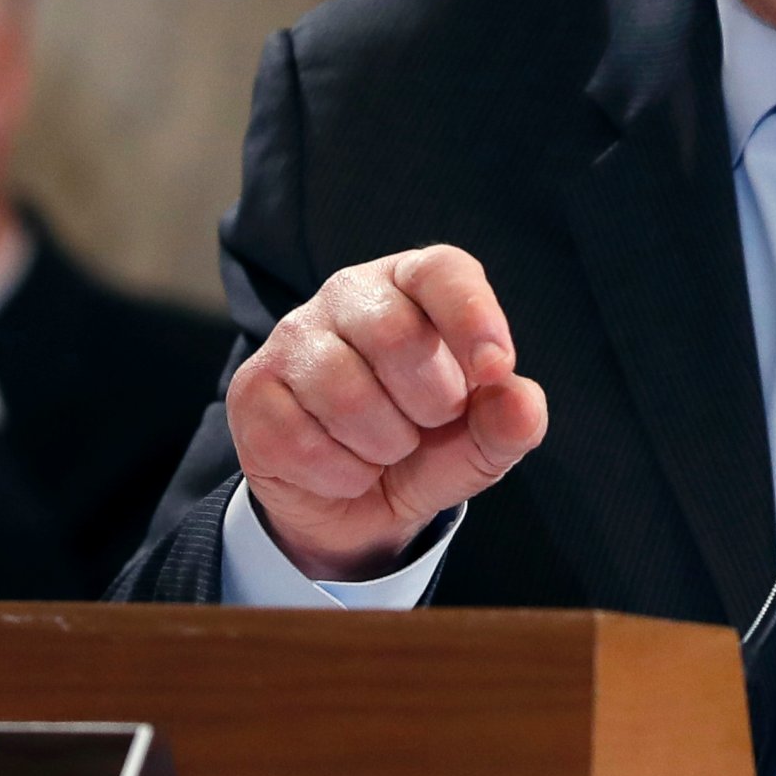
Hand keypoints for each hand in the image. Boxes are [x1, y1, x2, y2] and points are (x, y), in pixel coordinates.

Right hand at [227, 244, 549, 581]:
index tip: (495, 369)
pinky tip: (344, 465)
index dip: (472, 317)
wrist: (353, 504)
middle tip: (430, 422)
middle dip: (431, 402)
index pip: (442, 271)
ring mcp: (292, 337)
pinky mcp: (253, 389)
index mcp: (413, 283)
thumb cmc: (426, 447)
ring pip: (348, 395)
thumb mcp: (480, 442)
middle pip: (397, 336)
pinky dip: (341, 473)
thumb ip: (509, 421)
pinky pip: (302, 440)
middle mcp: (349, 294)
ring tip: (387, 446)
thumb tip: (522, 404)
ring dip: (385, 446)